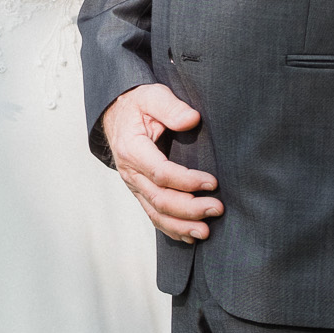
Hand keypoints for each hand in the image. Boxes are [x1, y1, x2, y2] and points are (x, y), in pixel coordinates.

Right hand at [101, 84, 221, 241]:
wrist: (116, 113)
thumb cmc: (137, 104)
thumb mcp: (152, 95)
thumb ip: (171, 107)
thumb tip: (192, 119)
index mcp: (132, 149)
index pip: (160, 173)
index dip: (187, 181)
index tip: (212, 182)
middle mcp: (131, 172)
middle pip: (160, 199)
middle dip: (190, 208)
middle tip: (217, 208)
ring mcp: (134, 185)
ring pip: (156, 213)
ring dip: (181, 225)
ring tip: (205, 232)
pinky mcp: (140, 191)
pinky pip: (153, 215)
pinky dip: (171, 229)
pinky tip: (189, 236)